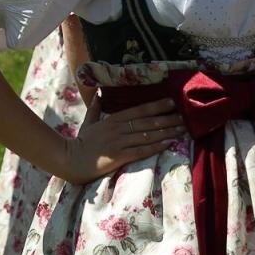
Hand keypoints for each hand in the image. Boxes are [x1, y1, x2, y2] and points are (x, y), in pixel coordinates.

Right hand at [59, 97, 184, 182]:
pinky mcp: (119, 156)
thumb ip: (95, 108)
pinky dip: (156, 146)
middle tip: (184, 117)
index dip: (157, 106)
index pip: (139, 110)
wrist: (69, 160)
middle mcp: (118, 128)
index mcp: (113, 119)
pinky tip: (168, 143)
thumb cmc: (80, 143)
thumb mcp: (88, 122)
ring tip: (182, 129)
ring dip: (166, 131)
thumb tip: (98, 94)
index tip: (172, 103)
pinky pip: (141, 150)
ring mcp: (119, 142)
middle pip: (148, 122)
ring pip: (148, 135)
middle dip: (168, 119)